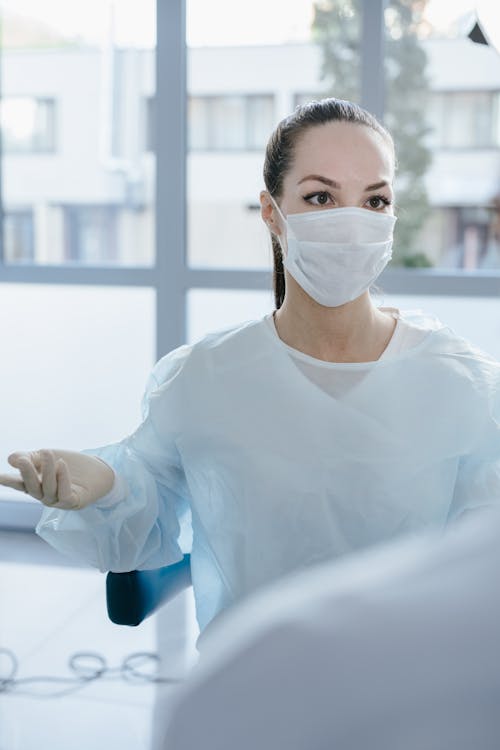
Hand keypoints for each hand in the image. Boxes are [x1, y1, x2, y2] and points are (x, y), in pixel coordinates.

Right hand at [0, 449, 114, 509]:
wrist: (98, 471)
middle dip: (27, 473)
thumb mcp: (48, 457)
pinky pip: (65, 493)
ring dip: (48, 470)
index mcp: (36, 485)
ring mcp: (58, 501)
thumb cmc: (70, 464)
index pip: (20, 484)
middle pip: (32, 487)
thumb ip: (30, 458)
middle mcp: (45, 495)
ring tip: (47, 453)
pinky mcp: (73, 502)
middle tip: (23, 460)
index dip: (9, 481)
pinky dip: (62, 479)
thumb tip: (10, 459)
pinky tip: (62, 465)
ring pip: (49, 488)